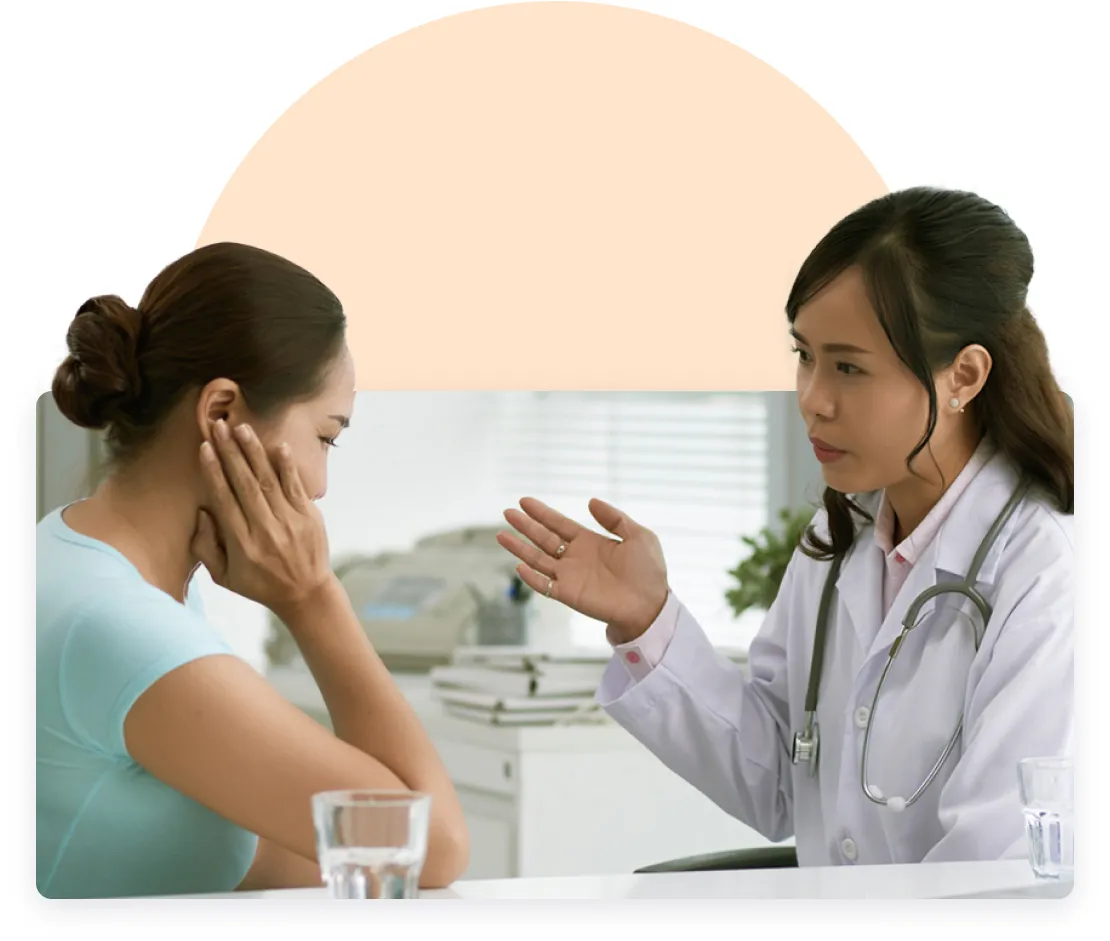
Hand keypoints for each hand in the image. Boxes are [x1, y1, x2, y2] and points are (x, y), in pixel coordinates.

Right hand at [191, 419, 333, 617]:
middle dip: (230, 452)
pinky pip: (296, 487)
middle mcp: (265, 530)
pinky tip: (278, 445)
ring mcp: (290, 522)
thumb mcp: (224, 576)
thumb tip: (201, 512)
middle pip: (244, 484)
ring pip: (268, 481)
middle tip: (219, 425)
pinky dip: (286, 466)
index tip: (205, 448)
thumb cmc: (260, 584)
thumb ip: (206, 547)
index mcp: (241, 544)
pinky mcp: (309, 517)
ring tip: (242, 428)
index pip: (224, 500)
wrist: (306, 593)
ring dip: (254, 452)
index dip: (214, 472)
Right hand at [496, 497, 668, 643]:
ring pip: (538, 559)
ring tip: (501, 535)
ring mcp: (570, 576)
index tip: (524, 501)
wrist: (650, 604)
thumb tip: (591, 501)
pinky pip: (545, 586)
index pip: (559, 524)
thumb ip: (614, 518)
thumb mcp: (638, 535)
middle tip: (507, 512)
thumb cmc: (649, 571)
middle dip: (525, 525)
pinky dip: (531, 577)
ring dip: (520, 548)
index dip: (542, 513)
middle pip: (544, 538)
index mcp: (589, 542)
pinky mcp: (569, 595)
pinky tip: (518, 565)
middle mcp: (575, 557)